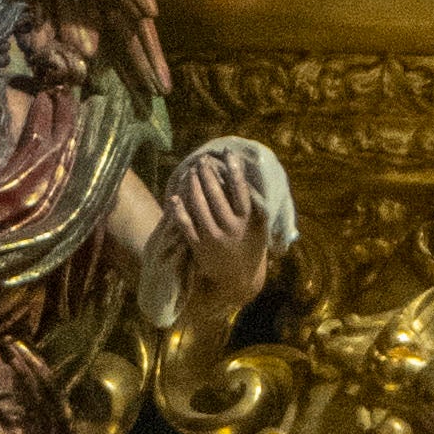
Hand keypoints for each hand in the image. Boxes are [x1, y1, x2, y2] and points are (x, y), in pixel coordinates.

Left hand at [165, 135, 288, 269]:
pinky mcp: (199, 248)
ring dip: (193, 186)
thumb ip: (256, 205)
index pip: (240, 190)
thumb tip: (251, 176)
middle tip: (202, 160)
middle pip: (215, 194)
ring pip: (199, 206)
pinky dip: (179, 210)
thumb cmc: (250, 246)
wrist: (238, 279)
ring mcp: (213, 238)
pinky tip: (175, 197)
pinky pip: (186, 226)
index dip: (234, 169)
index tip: (228, 153)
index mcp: (247, 221)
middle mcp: (230, 228)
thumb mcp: (259, 227)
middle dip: (207, 173)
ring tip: (190, 172)